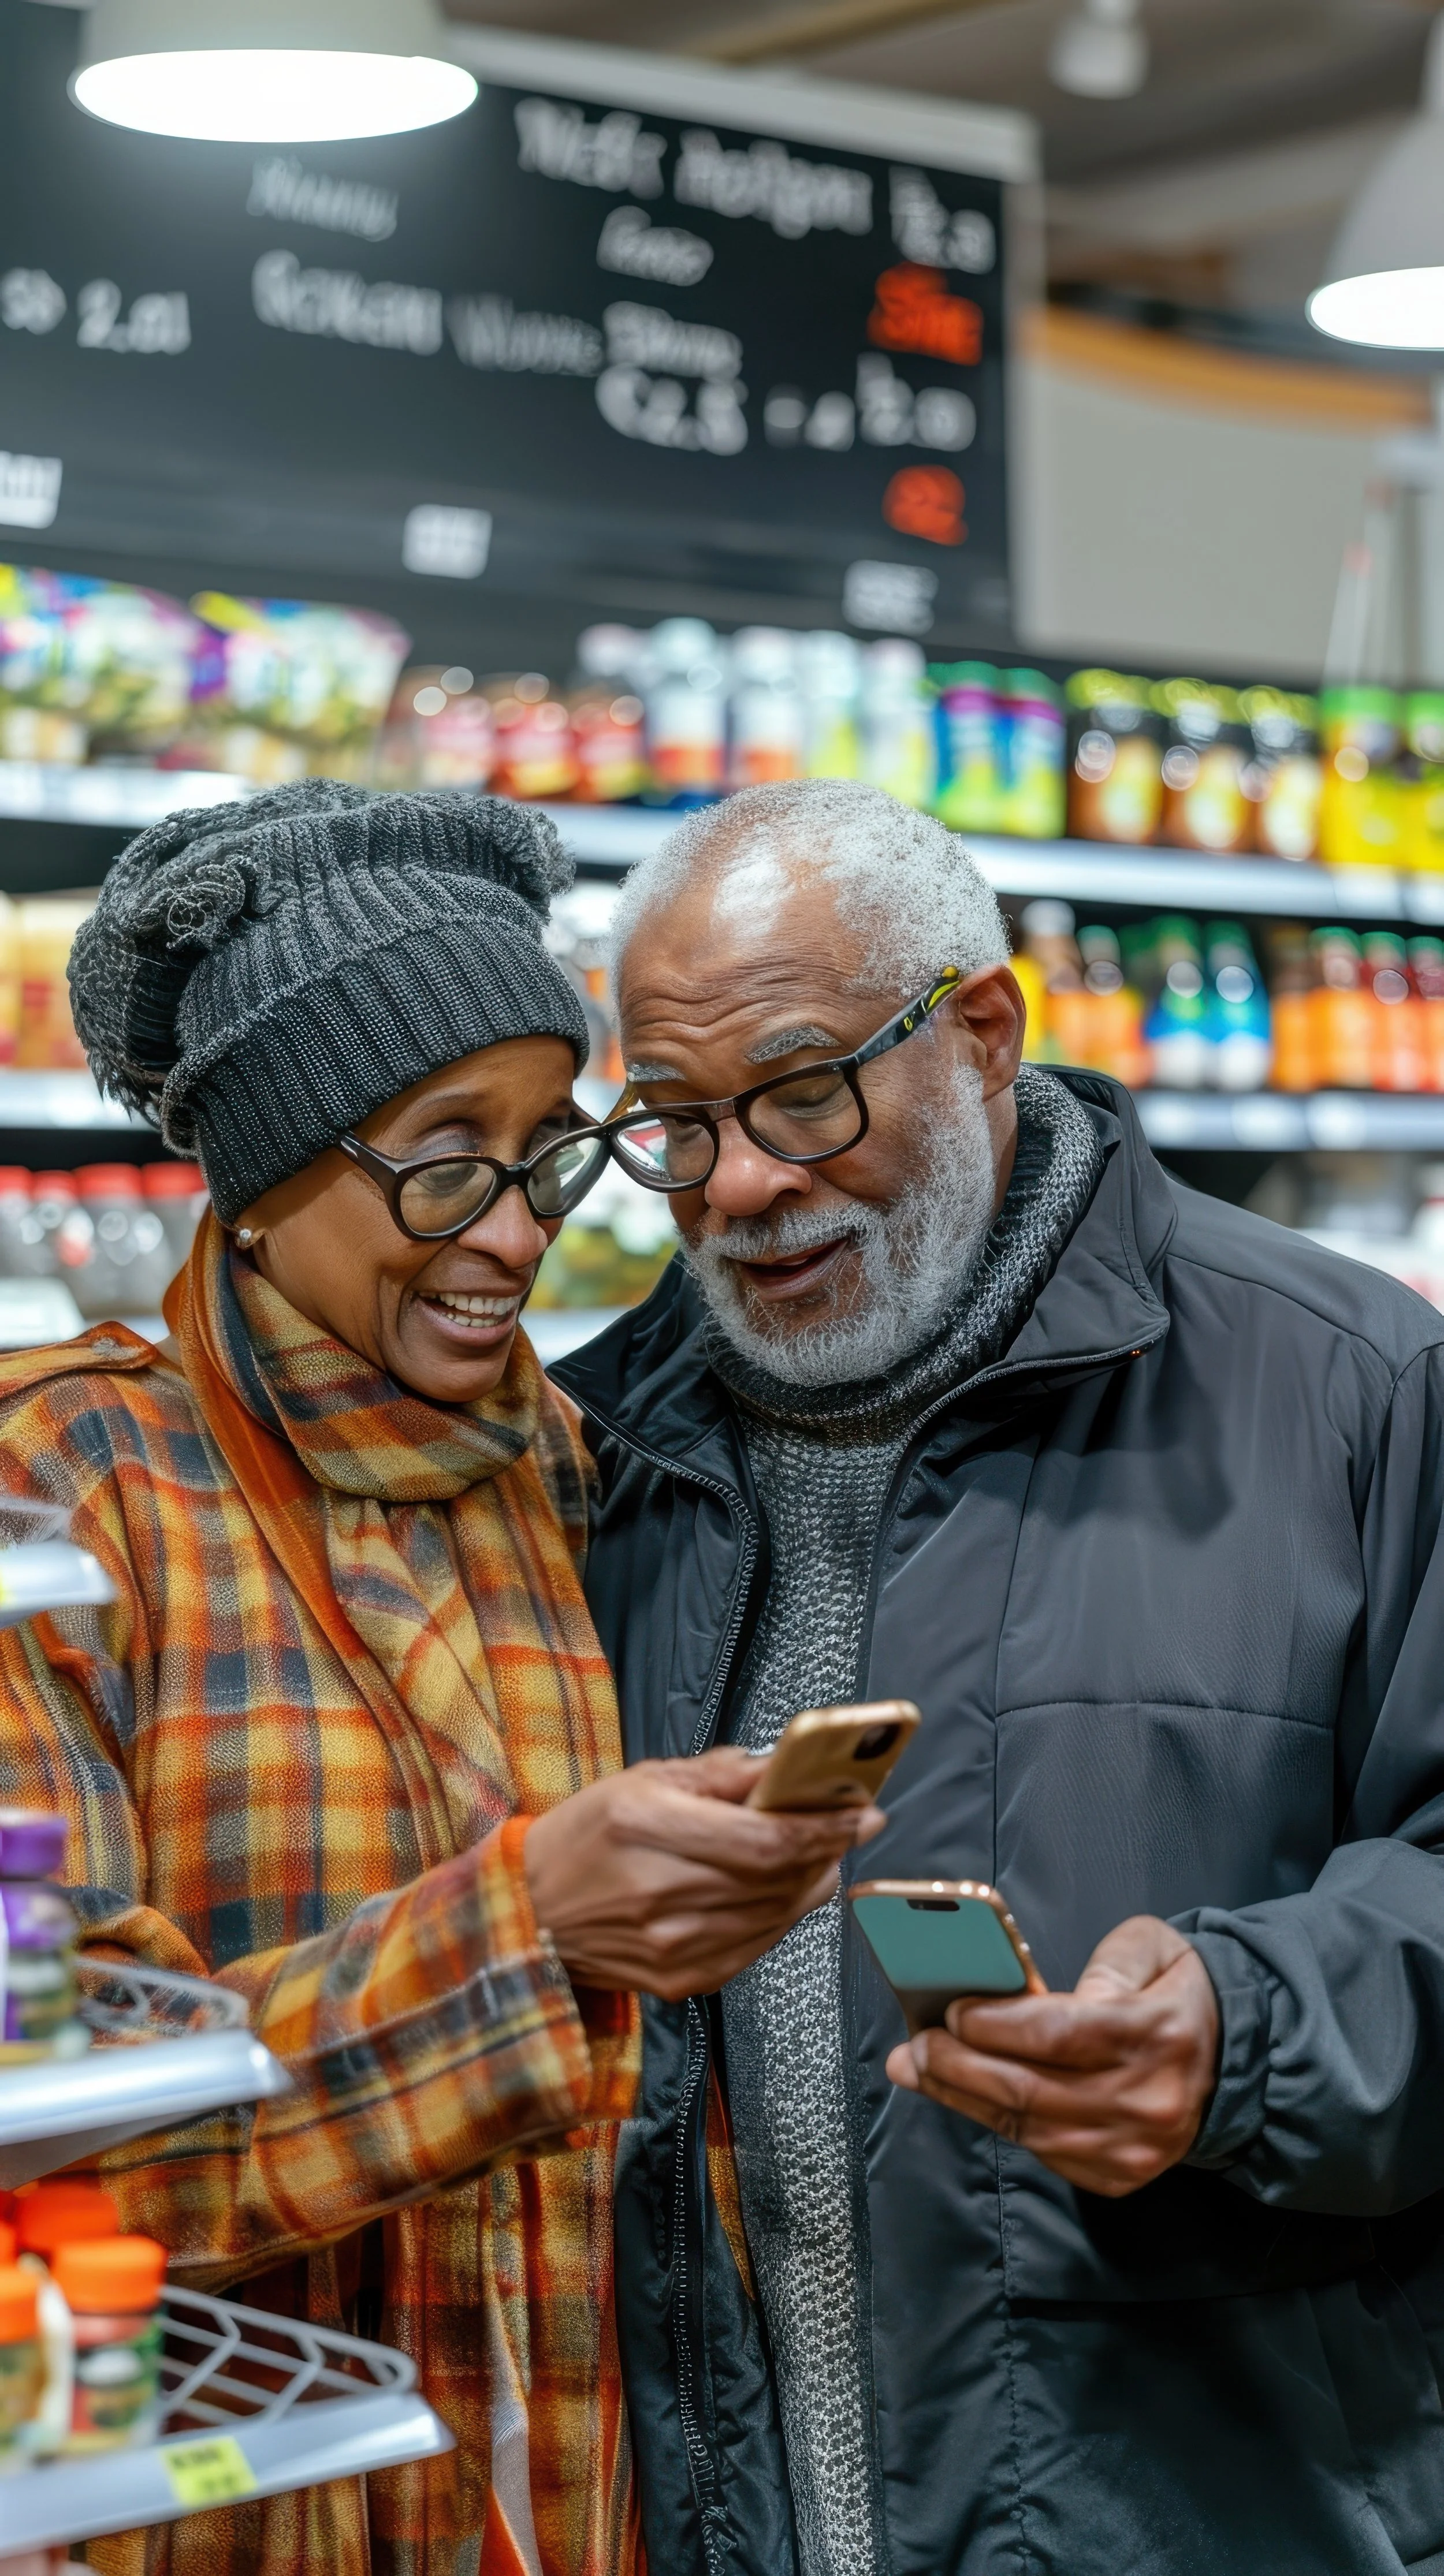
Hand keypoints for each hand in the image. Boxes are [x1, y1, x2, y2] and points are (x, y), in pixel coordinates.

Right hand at [524, 1748, 882, 2002]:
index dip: (826, 1827)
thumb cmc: (585, 1838)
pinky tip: (784, 1890)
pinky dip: (782, 1916)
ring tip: (820, 1852)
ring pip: (777, 1915)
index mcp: (646, 1828)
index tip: (864, 1810)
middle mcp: (661, 1892)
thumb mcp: (644, 1780)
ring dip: (812, 1881)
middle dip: (828, 1848)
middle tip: (850, 1823)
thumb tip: (787, 1767)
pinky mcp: (681, 1981)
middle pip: (780, 1878)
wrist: (529, 1916)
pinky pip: (757, 1946)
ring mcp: (672, 1947)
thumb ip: (722, 1775)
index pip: (766, 1839)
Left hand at [885, 1914, 1219, 2197]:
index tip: (952, 2011)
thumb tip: (1033, 1996)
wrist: (1230, 2062)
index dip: (998, 2026)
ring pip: (1028, 2128)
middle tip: (915, 2046)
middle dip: (958, 2067)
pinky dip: (997, 2122)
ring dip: (963, 2099)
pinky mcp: (1118, 2176)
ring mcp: (1133, 2149)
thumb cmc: (1176, 1992)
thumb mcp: (1153, 1948)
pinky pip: (1042, 2151)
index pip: (1061, 2034)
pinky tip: (965, 2095)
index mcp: (1157, 2034)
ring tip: (919, 2070)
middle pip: (1031, 2090)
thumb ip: (1103, 1962)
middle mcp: (1147, 2100)